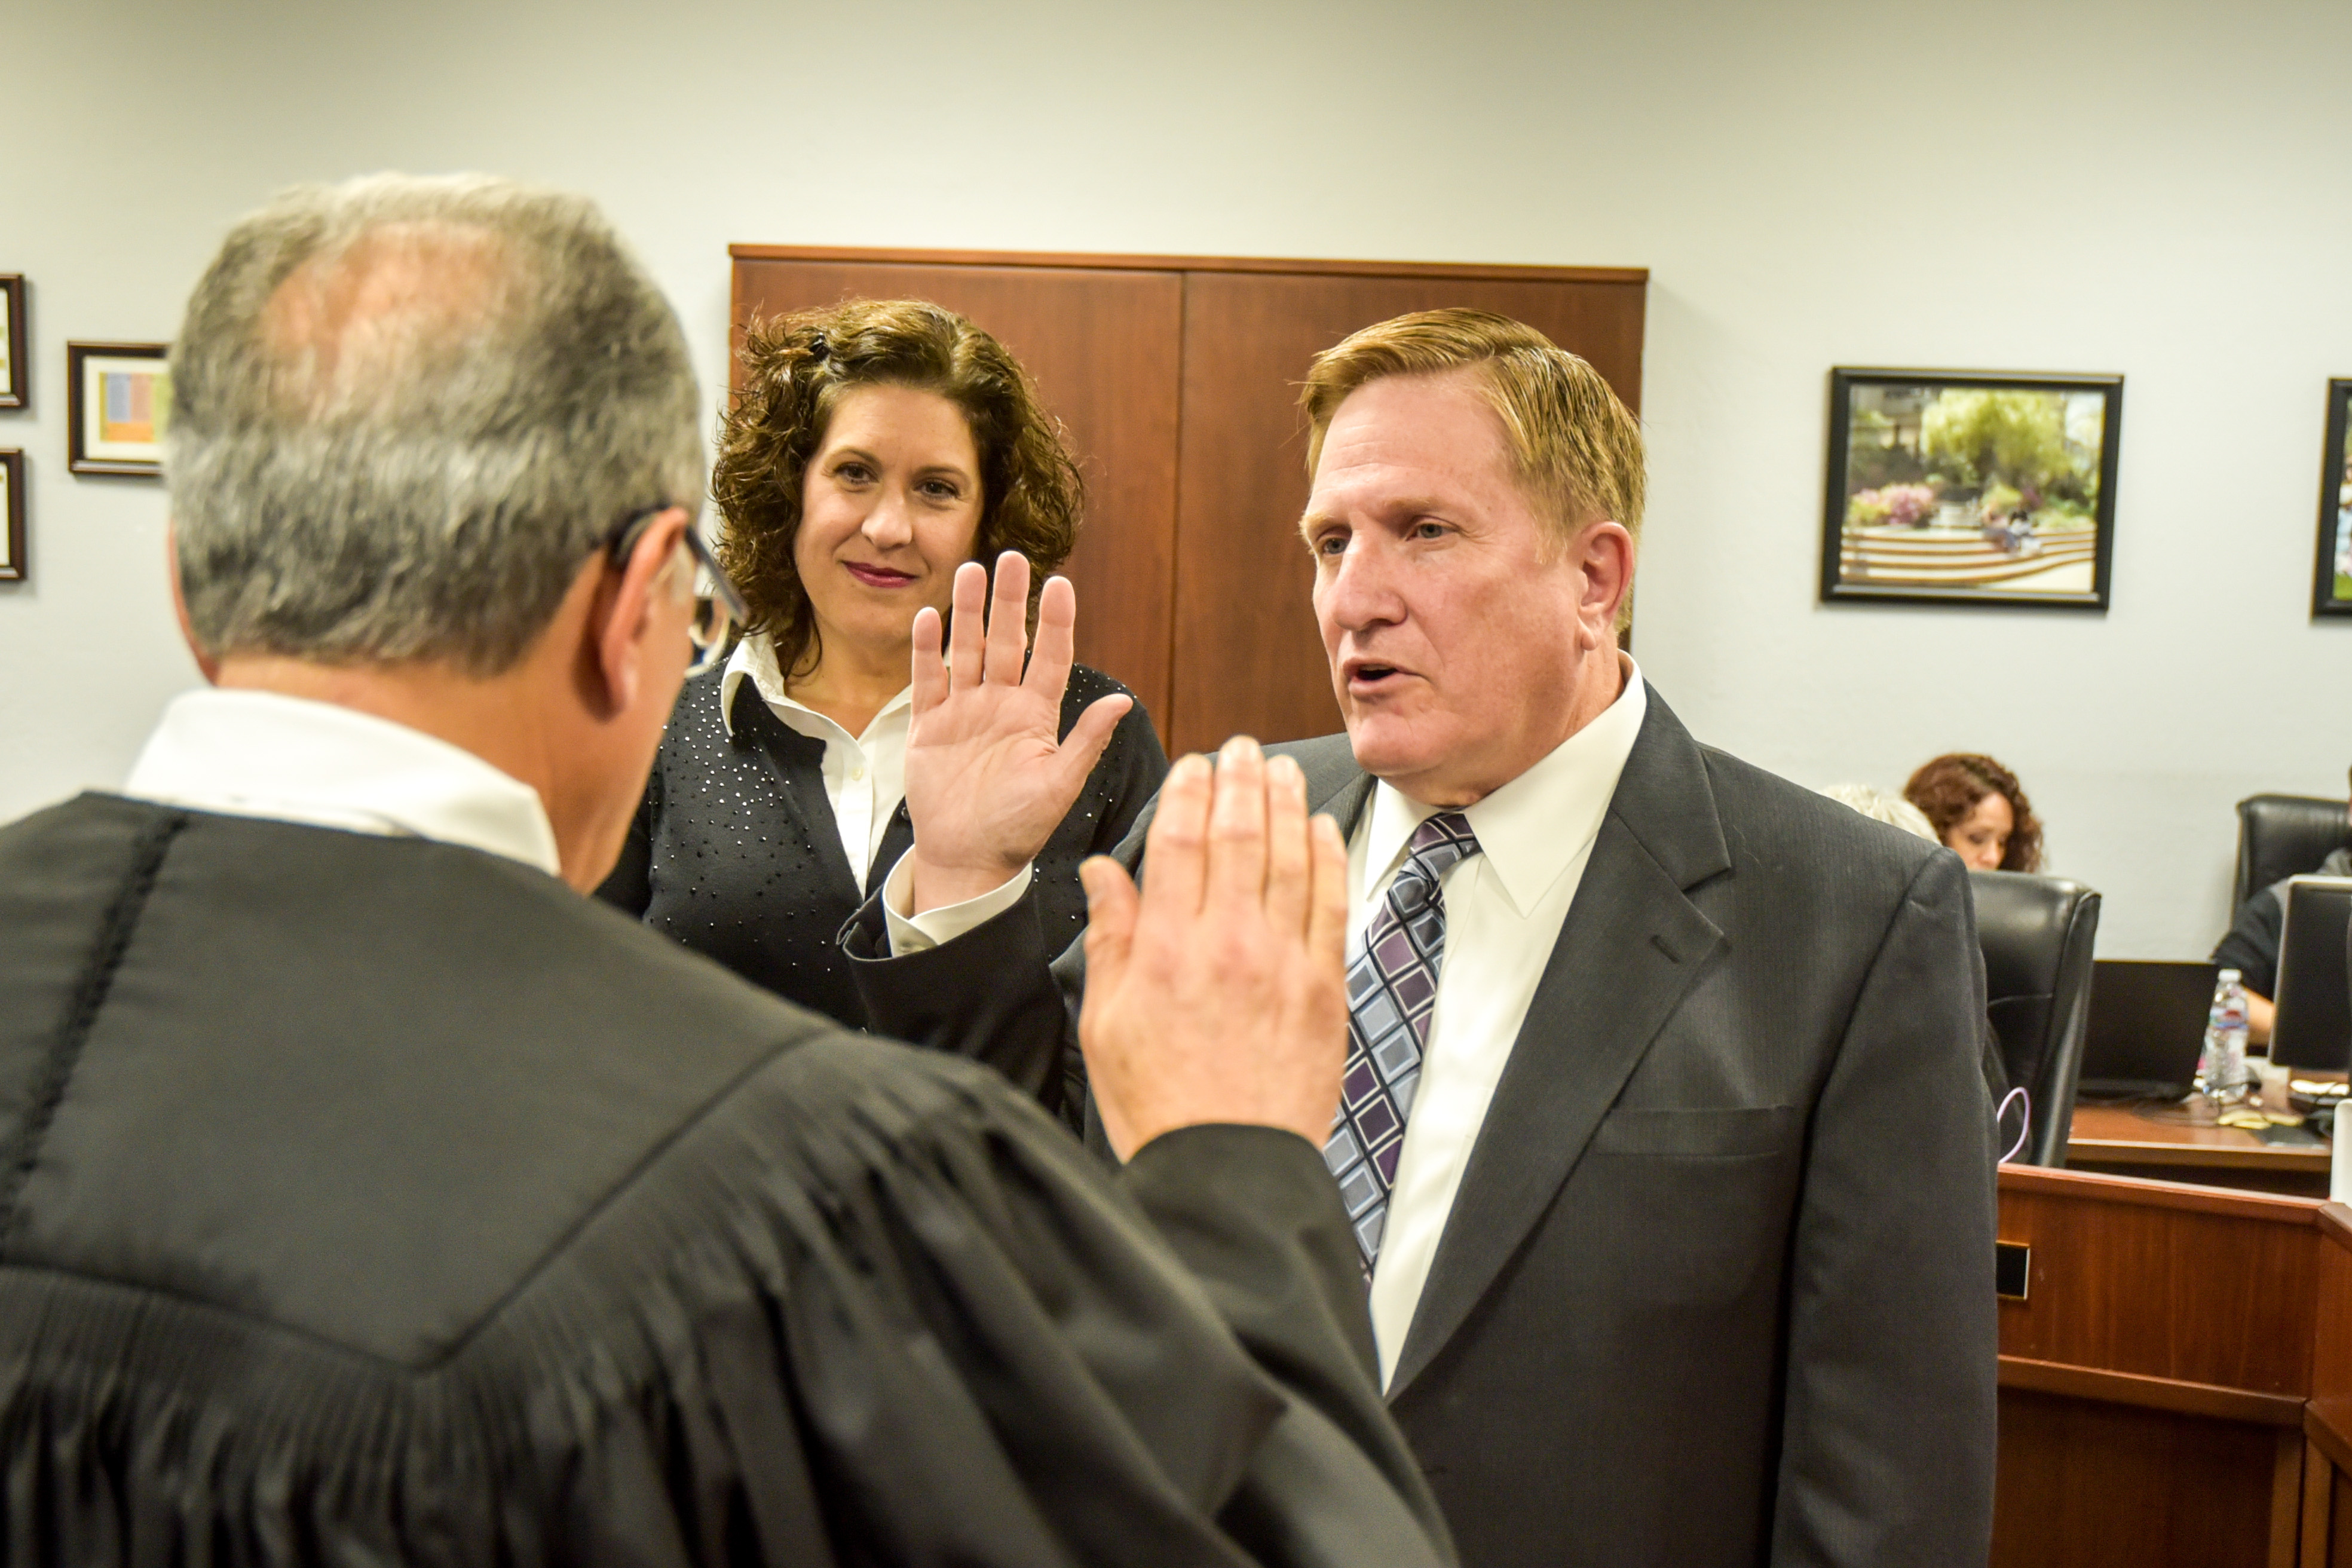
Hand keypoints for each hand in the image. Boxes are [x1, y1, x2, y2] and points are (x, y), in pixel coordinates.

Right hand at [903, 551, 1131, 911]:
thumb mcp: (1060, 786)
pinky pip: (927, 679)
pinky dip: (926, 649)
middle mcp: (1002, 705)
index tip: (1060, 583)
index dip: (1056, 621)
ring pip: (967, 649)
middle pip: (1007, 641)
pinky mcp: (929, 726)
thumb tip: (1124, 701)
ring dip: (969, 611)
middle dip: (1010, 600)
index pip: (1051, 657)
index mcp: (1037, 716)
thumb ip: (1086, 741)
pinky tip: (930, 617)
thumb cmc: (1019, 829)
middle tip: (1013, 558)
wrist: (967, 859)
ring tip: (972, 570)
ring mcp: (964, 712)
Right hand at [1077, 737, 1351, 1159]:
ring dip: (1286, 804)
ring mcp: (1282, 964)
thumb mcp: (1105, 1023)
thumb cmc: (1159, 1103)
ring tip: (1281, 769)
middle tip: (1241, 747)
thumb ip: (1111, 939)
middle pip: (1239, 836)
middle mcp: (1226, 945)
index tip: (1194, 765)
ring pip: (1289, 859)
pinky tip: (1321, 830)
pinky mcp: (1323, 989)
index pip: (1181, 844)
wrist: (1227, 1168)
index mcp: (1164, 952)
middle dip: (1240, 780)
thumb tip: (1103, 875)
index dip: (1189, 793)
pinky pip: (1330, 905)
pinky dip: (1326, 859)